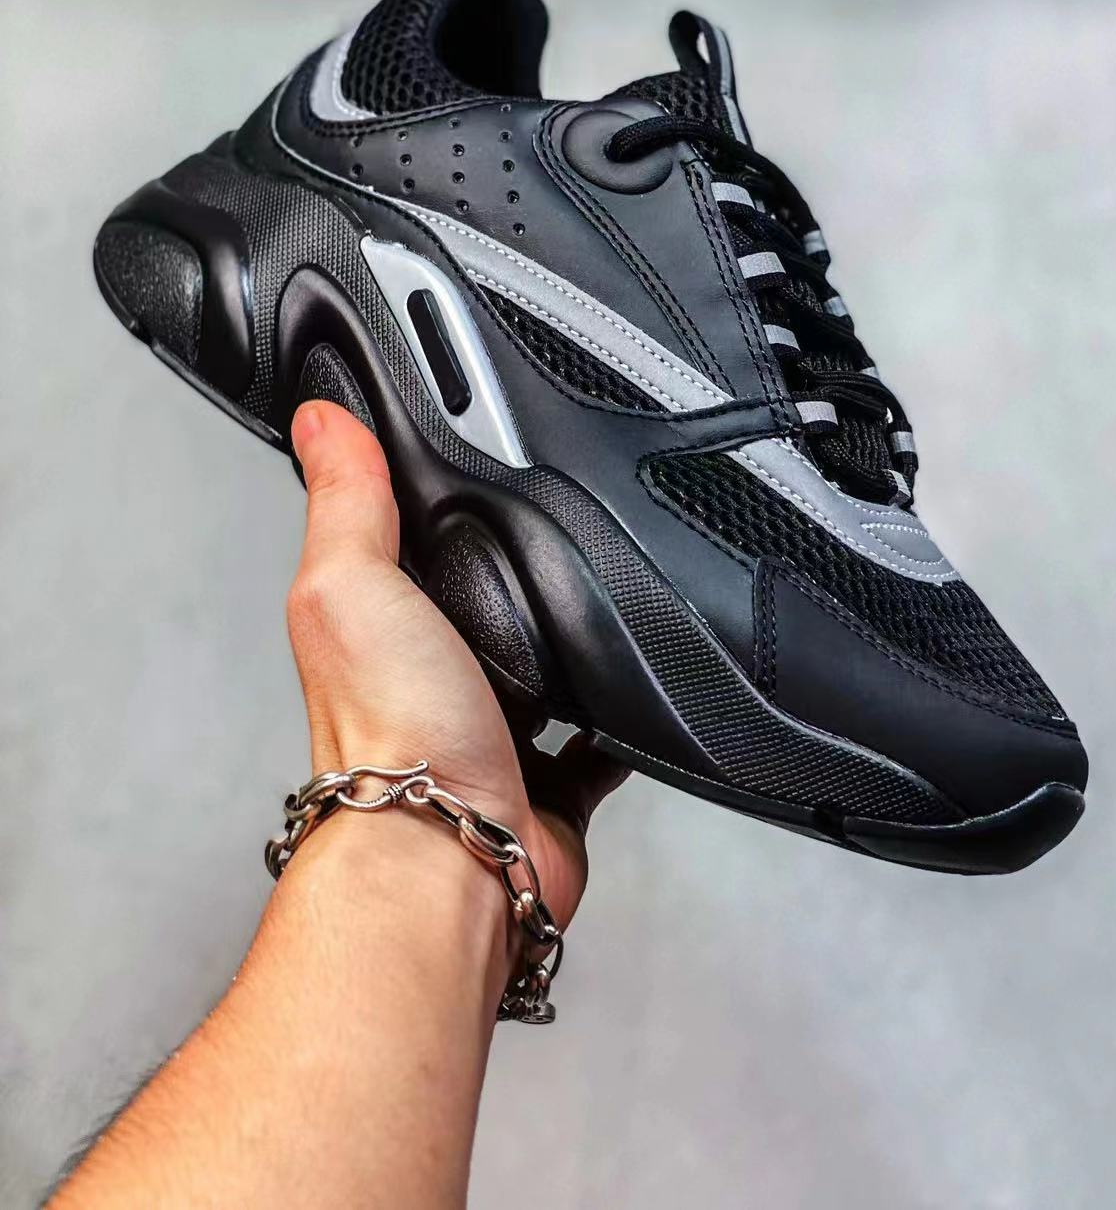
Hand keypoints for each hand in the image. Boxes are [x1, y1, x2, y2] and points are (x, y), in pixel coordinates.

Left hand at [286, 401, 625, 937]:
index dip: (418, 499)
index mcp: (377, 626)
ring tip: (599, 590)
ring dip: (568, 639)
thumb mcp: (353, 584)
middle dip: (508, 569)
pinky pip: (600, 739)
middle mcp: (429, 680)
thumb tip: (319, 418)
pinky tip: (640, 687)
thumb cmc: (394, 737)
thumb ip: (347, 500)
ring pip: (542, 667)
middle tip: (549, 519)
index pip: (395, 540)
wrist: (453, 854)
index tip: (454, 457)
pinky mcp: (551, 782)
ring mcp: (492, 733)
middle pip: (477, 602)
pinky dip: (621, 716)